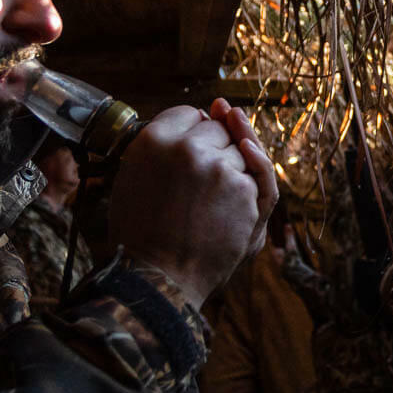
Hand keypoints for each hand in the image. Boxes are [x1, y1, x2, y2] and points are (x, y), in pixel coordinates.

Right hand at [105, 100, 277, 309]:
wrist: (157, 277)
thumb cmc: (142, 234)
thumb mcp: (133, 179)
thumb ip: (162, 148)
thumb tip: (205, 114)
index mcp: (152, 141)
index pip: (187, 114)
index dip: (195, 127)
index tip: (197, 140)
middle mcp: (186, 147)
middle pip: (217, 128)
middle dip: (216, 143)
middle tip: (203, 175)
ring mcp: (218, 167)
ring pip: (240, 149)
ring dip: (235, 164)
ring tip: (213, 193)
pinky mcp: (243, 190)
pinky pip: (259, 172)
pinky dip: (258, 170)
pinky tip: (250, 165)